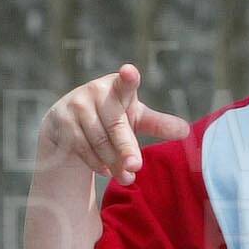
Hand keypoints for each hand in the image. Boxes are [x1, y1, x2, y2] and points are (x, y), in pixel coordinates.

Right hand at [36, 62, 190, 185]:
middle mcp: (96, 91)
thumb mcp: (134, 118)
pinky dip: (97, 163)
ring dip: (114, 164)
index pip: (126, 83)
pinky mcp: (62, 123)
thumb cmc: (109, 117)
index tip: (129, 71)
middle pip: (116, 127)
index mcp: (119, 87)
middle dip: (126, 149)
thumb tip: (186, 131)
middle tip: (136, 167)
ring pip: (99, 143)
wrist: (65, 124)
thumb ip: (158, 124)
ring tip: (127, 178)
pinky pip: (83, 149)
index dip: (128, 77)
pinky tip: (105, 171)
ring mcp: (76, 106)